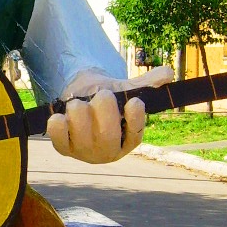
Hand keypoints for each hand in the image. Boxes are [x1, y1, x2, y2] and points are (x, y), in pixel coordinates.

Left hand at [46, 65, 172, 163]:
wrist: (77, 98)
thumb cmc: (105, 98)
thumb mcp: (125, 90)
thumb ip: (145, 83)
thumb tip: (168, 73)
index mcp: (127, 140)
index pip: (135, 135)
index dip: (135, 120)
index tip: (135, 101)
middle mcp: (107, 151)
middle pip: (108, 137)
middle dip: (105, 112)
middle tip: (102, 94)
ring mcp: (84, 152)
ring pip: (83, 137)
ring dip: (80, 113)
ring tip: (78, 103)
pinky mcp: (63, 149)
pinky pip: (59, 140)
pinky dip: (58, 126)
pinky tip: (59, 115)